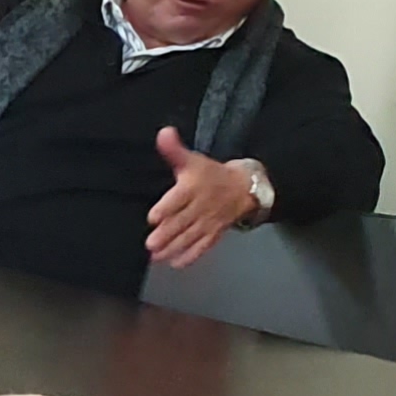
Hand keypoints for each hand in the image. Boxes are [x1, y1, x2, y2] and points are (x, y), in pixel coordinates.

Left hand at [144, 131, 263, 266]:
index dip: (167, 208)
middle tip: (151, 244)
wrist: (244, 187)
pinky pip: (204, 246)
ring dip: (174, 247)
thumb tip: (163, 133)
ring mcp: (209, 221)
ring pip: (191, 236)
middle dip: (168, 233)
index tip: (153, 217)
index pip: (180, 198)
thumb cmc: (211, 174)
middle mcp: (202, 206)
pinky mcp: (215, 233)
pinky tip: (177, 263)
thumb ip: (174, 150)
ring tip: (157, 256)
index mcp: (194, 187)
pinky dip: (192, 255)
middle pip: (183, 221)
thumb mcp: (192, 160)